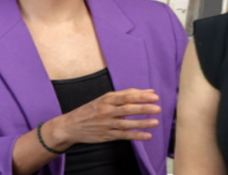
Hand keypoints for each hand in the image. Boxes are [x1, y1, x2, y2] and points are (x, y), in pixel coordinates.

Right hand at [46, 88, 160, 149]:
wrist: (71, 126)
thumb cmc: (92, 109)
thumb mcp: (106, 98)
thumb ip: (128, 94)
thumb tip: (150, 91)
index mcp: (107, 99)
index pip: (126, 97)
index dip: (141, 96)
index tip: (154, 96)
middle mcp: (107, 111)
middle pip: (127, 110)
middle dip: (143, 109)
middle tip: (157, 108)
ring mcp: (106, 124)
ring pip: (126, 124)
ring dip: (141, 123)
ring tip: (155, 122)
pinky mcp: (106, 135)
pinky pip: (123, 136)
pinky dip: (135, 136)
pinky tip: (147, 135)